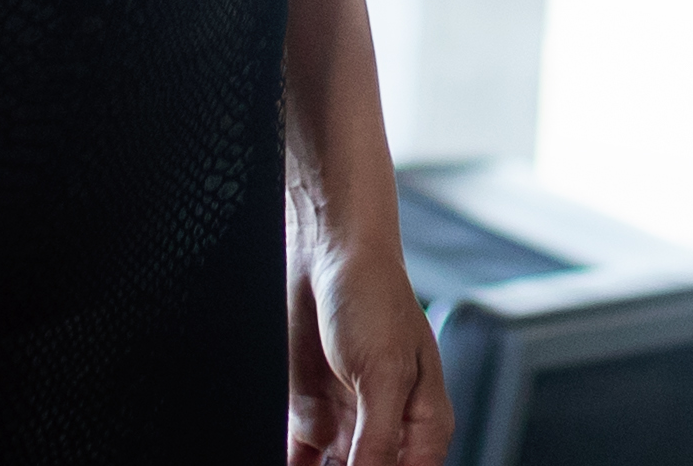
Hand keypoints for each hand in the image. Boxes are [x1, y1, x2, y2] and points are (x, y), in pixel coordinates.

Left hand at [289, 207, 450, 465]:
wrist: (324, 249)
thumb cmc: (373, 293)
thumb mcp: (384, 373)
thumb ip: (380, 442)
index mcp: (424, 427)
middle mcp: (387, 431)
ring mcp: (347, 426)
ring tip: (304, 464)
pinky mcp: (311, 417)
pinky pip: (300, 462)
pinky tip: (268, 458)